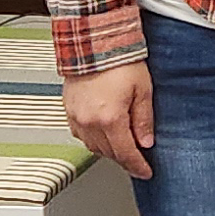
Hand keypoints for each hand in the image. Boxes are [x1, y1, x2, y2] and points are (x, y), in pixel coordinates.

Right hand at [62, 63, 154, 179]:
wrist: (93, 42)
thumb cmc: (119, 61)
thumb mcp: (142, 91)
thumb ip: (144, 120)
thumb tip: (146, 142)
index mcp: (109, 119)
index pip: (126, 153)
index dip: (137, 166)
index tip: (146, 172)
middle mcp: (89, 121)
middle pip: (108, 153)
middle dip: (125, 160)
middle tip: (138, 162)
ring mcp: (76, 116)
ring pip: (93, 146)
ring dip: (109, 151)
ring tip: (123, 148)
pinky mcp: (68, 109)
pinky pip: (80, 134)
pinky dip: (94, 139)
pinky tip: (104, 135)